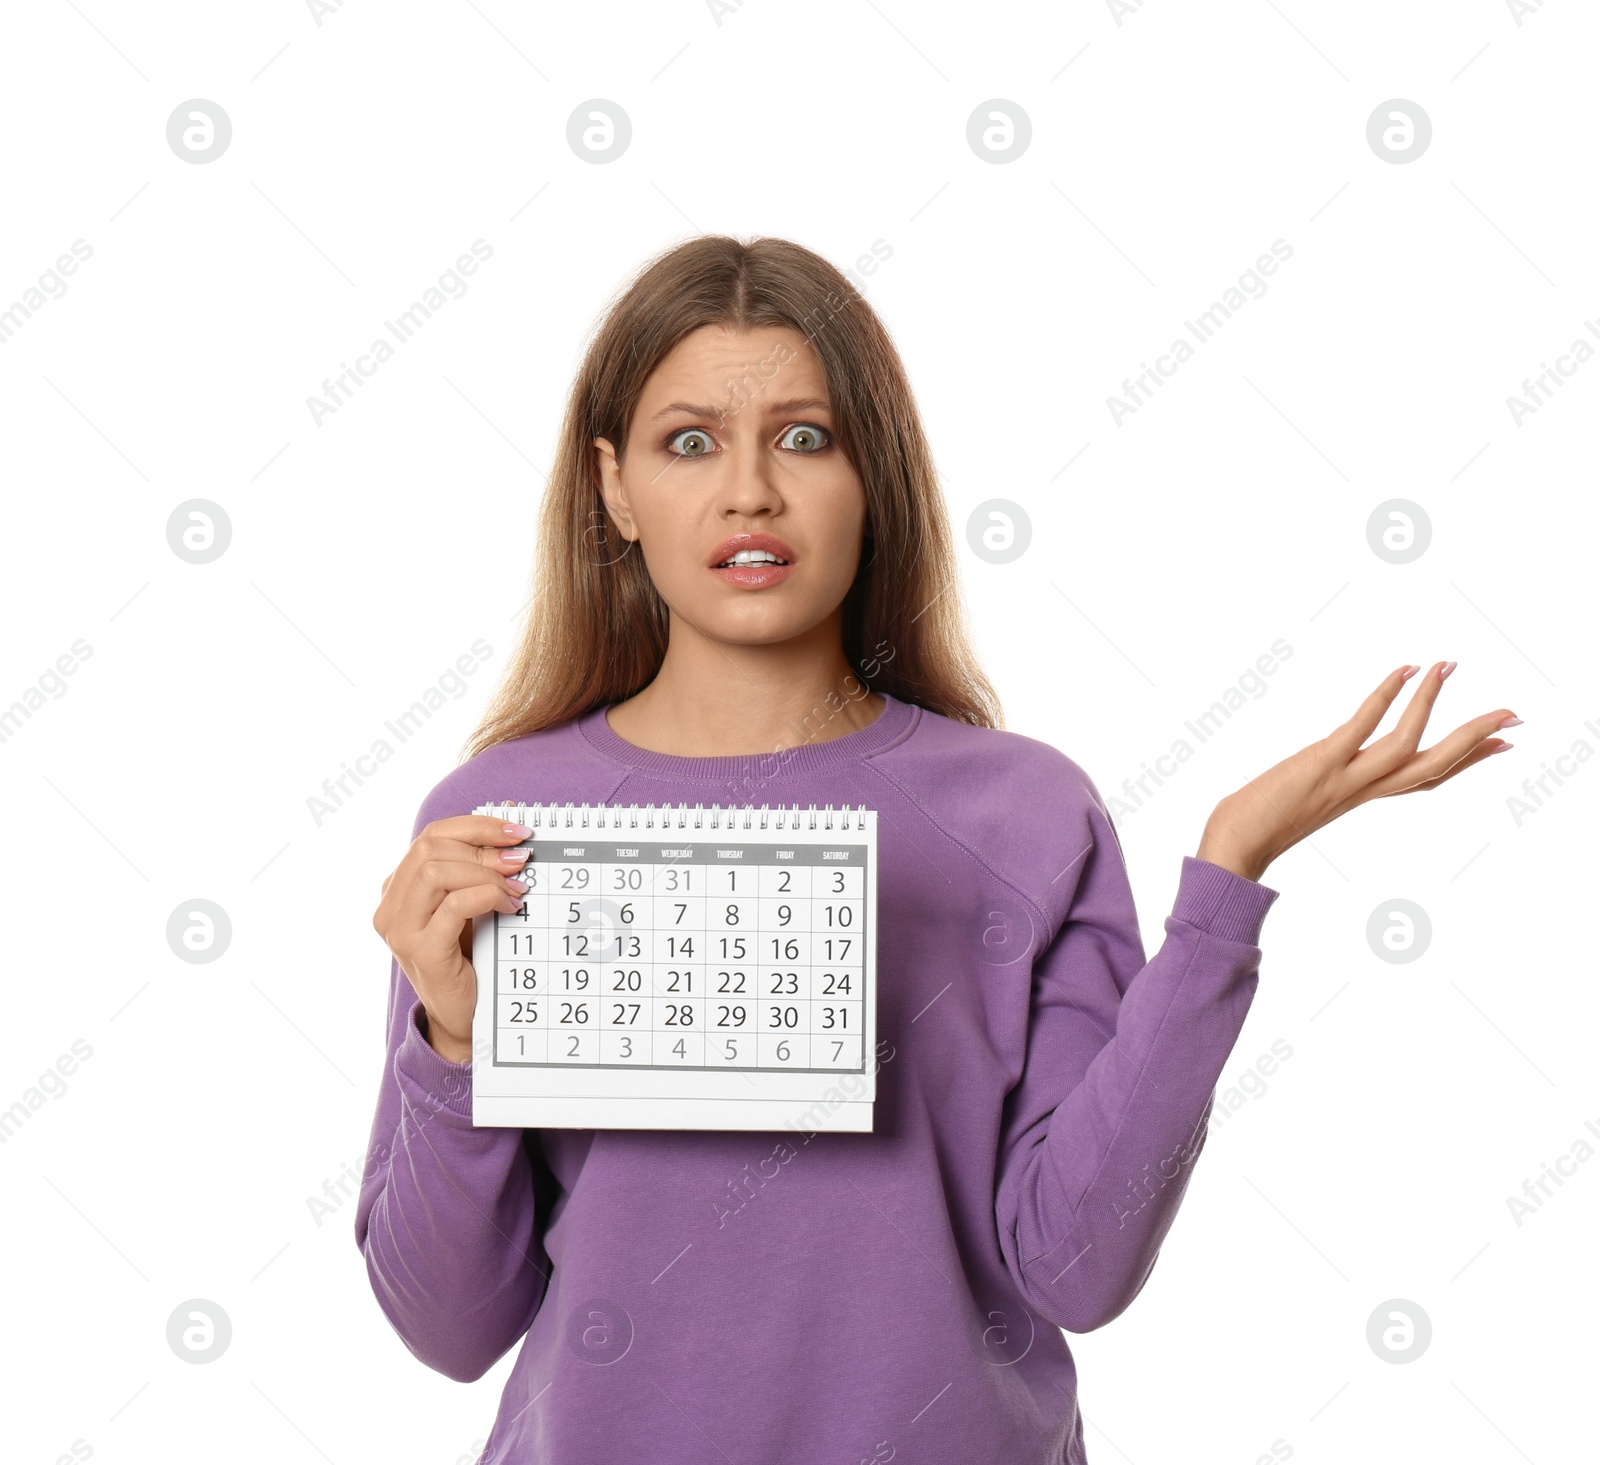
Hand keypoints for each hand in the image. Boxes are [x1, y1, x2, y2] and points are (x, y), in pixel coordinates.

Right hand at [371, 815, 532, 1061]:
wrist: (465, 1015)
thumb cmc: (470, 955)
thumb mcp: (474, 902)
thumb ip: (481, 862)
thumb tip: (510, 809)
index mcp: (399, 887)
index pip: (431, 835)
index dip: (477, 825)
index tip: (518, 831)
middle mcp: (390, 906)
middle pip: (431, 847)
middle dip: (483, 848)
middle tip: (521, 861)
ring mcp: (400, 930)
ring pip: (436, 871)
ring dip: (486, 873)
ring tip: (517, 888)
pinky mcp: (421, 951)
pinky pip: (453, 905)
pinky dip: (487, 897)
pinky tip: (510, 907)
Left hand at [1196, 661, 1518, 882]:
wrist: (1233, 848)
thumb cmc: (1255, 825)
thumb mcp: (1302, 801)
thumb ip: (1321, 785)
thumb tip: (1318, 770)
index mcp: (1362, 797)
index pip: (1424, 779)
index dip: (1464, 762)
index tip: (1500, 746)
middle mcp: (1363, 790)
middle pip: (1435, 766)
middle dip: (1476, 740)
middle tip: (1514, 715)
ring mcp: (1346, 777)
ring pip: (1409, 742)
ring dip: (1433, 703)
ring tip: (1450, 666)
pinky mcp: (1322, 762)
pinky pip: (1364, 724)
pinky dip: (1388, 695)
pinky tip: (1406, 669)